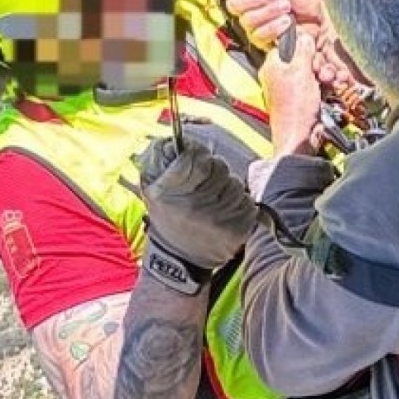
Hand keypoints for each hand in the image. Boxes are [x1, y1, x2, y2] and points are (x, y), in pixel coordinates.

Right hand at [137, 139, 256, 268]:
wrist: (178, 259)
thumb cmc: (168, 215)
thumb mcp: (151, 186)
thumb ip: (160, 156)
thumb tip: (179, 139)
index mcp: (169, 192)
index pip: (196, 158)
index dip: (199, 154)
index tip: (197, 159)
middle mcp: (193, 206)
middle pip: (220, 168)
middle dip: (216, 171)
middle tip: (207, 184)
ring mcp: (217, 219)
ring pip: (235, 185)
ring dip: (228, 189)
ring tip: (215, 202)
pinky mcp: (236, 230)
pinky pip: (247, 203)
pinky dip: (240, 205)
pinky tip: (225, 214)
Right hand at [226, 0, 326, 48]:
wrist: (319, 19)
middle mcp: (247, 7)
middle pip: (234, 4)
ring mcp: (253, 25)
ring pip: (247, 20)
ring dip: (268, 12)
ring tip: (286, 8)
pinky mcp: (262, 41)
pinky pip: (258, 35)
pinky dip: (274, 27)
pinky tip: (286, 22)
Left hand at [260, 33, 322, 155]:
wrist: (301, 137)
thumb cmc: (295, 108)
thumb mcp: (300, 72)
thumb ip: (302, 51)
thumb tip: (304, 35)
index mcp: (273, 65)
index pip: (290, 44)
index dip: (305, 48)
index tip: (313, 55)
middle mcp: (281, 75)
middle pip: (305, 57)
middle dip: (319, 63)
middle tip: (322, 73)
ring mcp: (293, 86)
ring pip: (314, 70)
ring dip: (326, 74)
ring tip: (330, 82)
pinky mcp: (304, 97)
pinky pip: (318, 83)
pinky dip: (326, 85)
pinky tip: (333, 86)